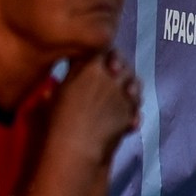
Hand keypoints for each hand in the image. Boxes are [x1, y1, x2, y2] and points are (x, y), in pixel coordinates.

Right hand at [47, 48, 141, 165]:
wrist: (77, 146)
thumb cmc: (59, 118)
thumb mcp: (58, 93)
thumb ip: (69, 78)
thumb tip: (67, 73)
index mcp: (91, 67)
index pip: (101, 49)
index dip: (101, 53)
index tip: (97, 60)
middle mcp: (111, 76)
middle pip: (121, 62)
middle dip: (119, 66)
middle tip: (112, 73)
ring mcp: (123, 94)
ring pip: (134, 81)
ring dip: (130, 85)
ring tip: (122, 93)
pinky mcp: (131, 111)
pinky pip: (137, 104)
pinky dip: (133, 107)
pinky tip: (126, 115)